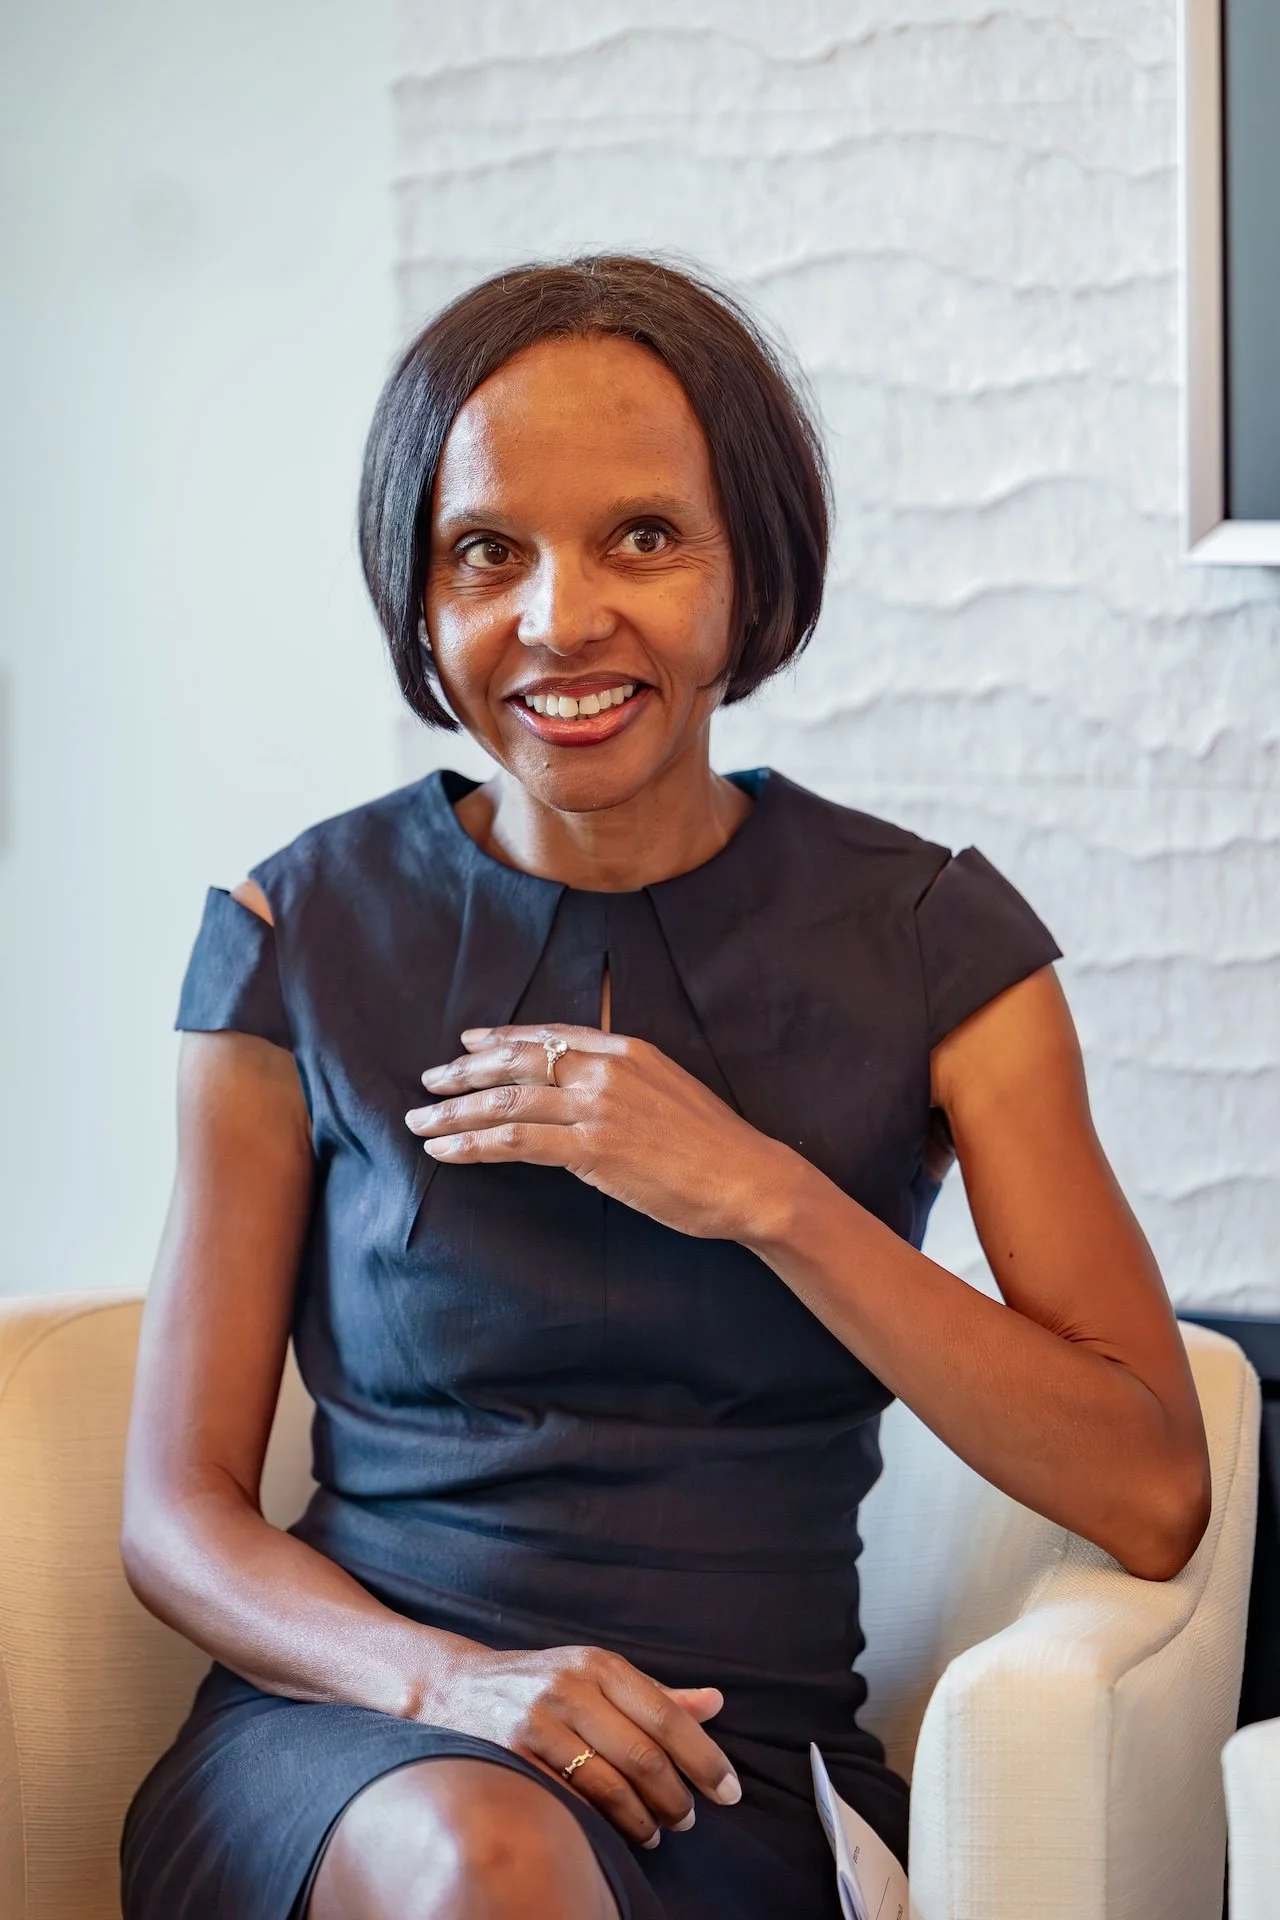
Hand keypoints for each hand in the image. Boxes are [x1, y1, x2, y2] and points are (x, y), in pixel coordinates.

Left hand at [406, 1024, 794, 1239]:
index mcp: (626, 1050)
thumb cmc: (714, 1147)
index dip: (501, 1039)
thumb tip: (587, 1089)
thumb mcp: (669, 1091)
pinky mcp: (592, 1149)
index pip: (548, 1036)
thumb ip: (626, 1082)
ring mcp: (597, 1107)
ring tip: (422, 1122)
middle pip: (516, 1061)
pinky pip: (516, 1139)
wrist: (747, 1178)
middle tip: (429, 1084)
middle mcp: (606, 1069)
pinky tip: (447, 1151)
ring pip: (506, 1099)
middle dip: (464, 1072)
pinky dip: (474, 1143)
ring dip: (455, 1112)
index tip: (467, 1044)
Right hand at [425, 1639, 740, 1845]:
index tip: (730, 1791)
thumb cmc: (543, 1682)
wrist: (458, 1686)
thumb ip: (657, 1693)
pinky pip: (571, 1799)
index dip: (704, 1758)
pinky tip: (619, 1833)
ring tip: (659, 1833)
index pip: (666, 1716)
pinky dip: (603, 1823)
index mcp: (601, 1665)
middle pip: (642, 1755)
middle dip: (676, 1797)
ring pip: (609, 1783)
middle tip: (691, 1820)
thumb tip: (716, 1704)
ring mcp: (540, 1721)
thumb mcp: (598, 1674)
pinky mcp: (514, 1754)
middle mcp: (572, 1688)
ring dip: (643, 1819)